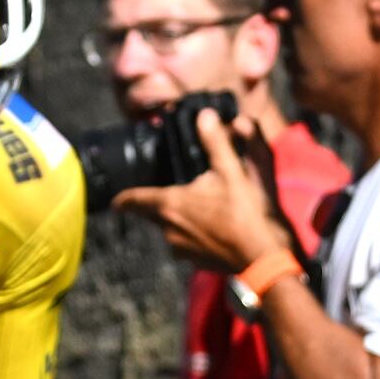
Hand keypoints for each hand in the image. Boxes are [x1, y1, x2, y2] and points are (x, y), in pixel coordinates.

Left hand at [112, 107, 294, 278]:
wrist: (264, 258)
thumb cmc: (245, 214)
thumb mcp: (231, 171)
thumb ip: (215, 142)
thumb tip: (204, 116)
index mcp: (170, 205)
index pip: (134, 200)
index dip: (123, 198)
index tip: (115, 200)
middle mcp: (168, 229)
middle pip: (153, 214)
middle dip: (158, 204)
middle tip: (169, 191)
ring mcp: (181, 248)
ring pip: (170, 228)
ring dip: (179, 218)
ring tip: (198, 207)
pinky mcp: (196, 261)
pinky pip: (186, 242)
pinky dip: (193, 233)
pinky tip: (212, 226)